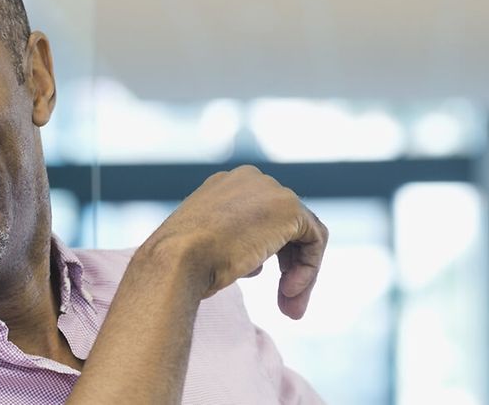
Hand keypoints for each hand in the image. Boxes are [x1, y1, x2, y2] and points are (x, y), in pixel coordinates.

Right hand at [138, 165, 328, 318]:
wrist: (175, 260)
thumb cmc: (179, 265)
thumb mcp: (205, 250)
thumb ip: (234, 248)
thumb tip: (258, 264)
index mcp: (225, 186)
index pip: (263, 218)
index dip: (271, 255)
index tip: (266, 285)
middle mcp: (249, 180)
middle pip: (287, 225)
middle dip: (290, 267)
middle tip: (287, 306)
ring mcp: (270, 190)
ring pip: (304, 234)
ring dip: (302, 274)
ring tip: (290, 308)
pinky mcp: (288, 208)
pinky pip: (314, 240)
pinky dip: (308, 269)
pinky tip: (288, 291)